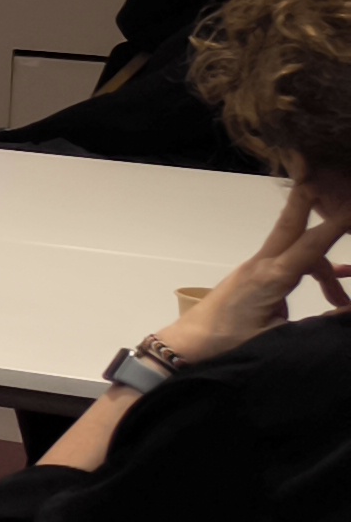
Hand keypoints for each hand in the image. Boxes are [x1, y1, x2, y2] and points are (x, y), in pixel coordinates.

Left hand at [164, 184, 346, 360]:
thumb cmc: (227, 344)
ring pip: (298, 253)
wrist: (186, 346)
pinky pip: (289, 266)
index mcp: (270, 278)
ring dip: (325, 267)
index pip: (311, 245)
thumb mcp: (279, 338)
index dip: (336, 225)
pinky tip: (334, 295)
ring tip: (342, 302)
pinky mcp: (253, 280)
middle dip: (309, 200)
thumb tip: (346, 313)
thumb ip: (318, 324)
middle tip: (319, 175)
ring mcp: (256, 270)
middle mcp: (262, 266)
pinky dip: (312, 273)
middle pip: (292, 225)